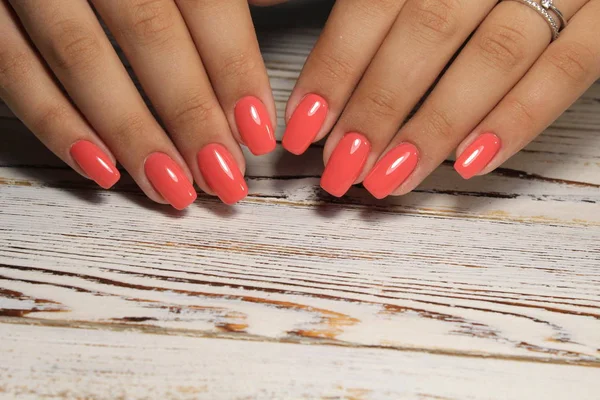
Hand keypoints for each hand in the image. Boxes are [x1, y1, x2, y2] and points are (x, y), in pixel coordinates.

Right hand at [0, 0, 283, 208]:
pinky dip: (55, 124)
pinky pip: (11, 68)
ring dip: (132, 134)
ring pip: (81, 58)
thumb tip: (277, 9)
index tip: (257, 132)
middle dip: (191, 115)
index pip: (204, 1)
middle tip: (223, 178)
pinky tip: (101, 168)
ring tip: (172, 188)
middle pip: (149, 35)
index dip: (234, 69)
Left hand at [283, 0, 598, 197]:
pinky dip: (521, 119)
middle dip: (378, 108)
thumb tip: (269, 15)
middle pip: (427, 32)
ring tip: (391, 178)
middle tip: (341, 167)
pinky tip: (472, 164)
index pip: (372, 2)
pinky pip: (570, 68)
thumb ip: (367, 0)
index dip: (334, 68)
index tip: (303, 128)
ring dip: (437, 126)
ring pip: (495, 56)